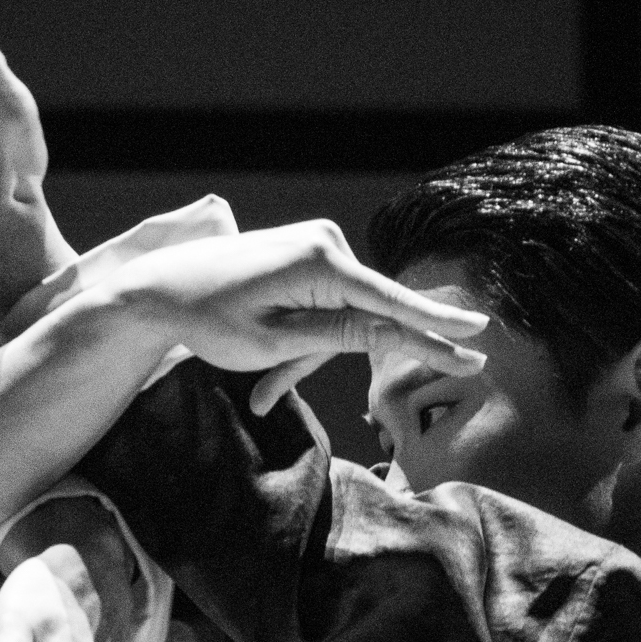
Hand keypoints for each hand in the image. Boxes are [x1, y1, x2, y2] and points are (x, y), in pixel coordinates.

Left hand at [96, 221, 490, 414]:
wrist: (160, 286)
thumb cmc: (209, 318)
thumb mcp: (272, 340)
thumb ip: (338, 336)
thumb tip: (397, 331)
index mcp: (322, 263)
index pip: (392, 304)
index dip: (436, 326)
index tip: (480, 336)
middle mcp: (327, 242)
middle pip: (364, 317)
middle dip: (320, 362)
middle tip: (267, 398)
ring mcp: (318, 244)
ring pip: (342, 316)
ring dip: (305, 356)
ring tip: (258, 390)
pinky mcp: (308, 254)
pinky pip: (325, 305)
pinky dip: (302, 338)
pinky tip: (265, 369)